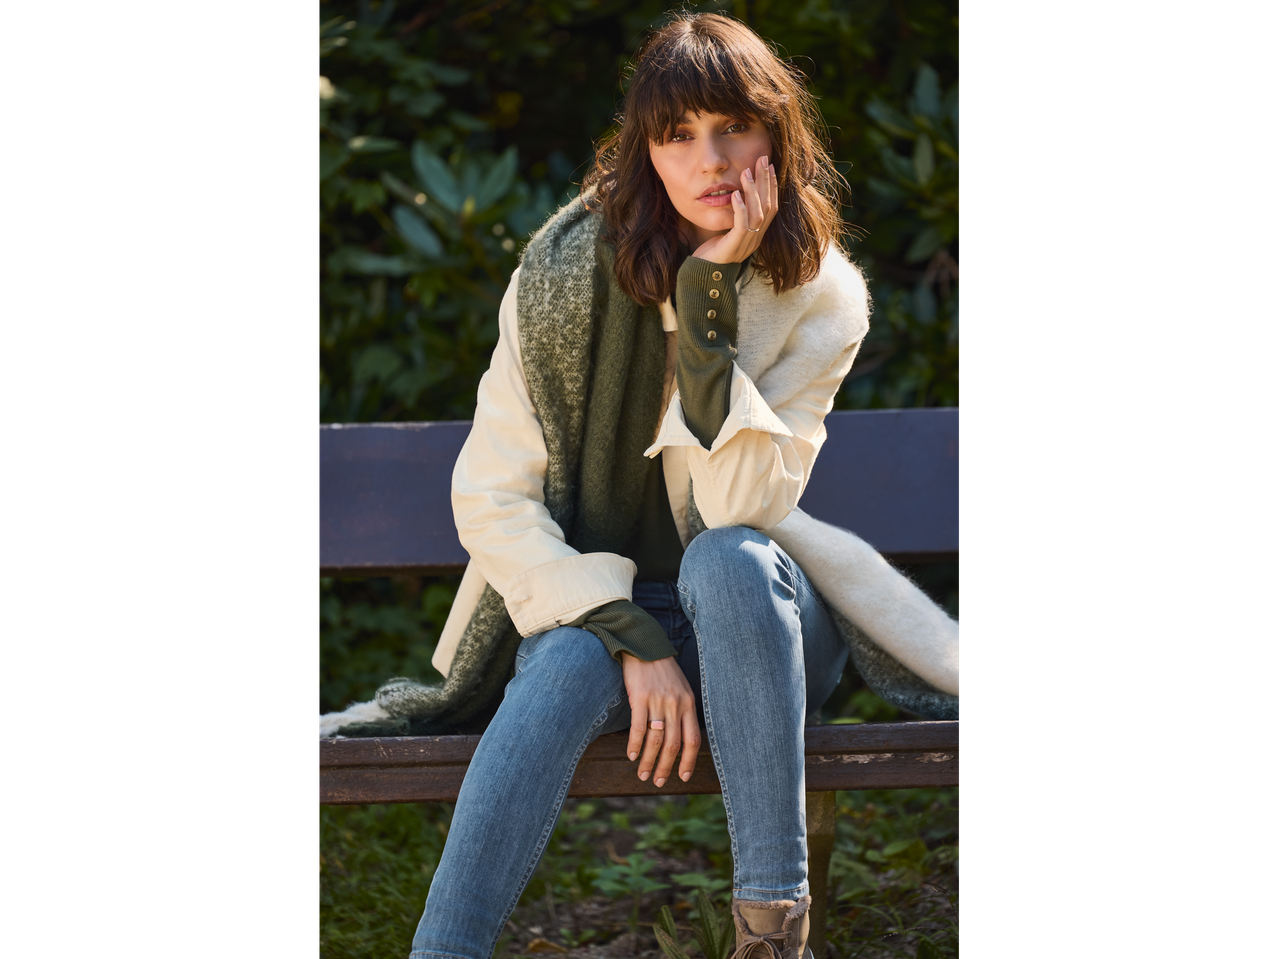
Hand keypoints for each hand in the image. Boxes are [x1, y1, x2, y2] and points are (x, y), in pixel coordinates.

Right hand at [621, 653, 700, 786]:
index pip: (692, 740)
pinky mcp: (640, 698)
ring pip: (655, 740)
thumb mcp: (681, 689)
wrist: (644, 646)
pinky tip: (631, 755)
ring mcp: (658, 701)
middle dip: (666, 768)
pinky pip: (638, 728)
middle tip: (658, 782)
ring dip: (648, 761)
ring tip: (643, 774)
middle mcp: (676, 705)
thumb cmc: (663, 670)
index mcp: (688, 704)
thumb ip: (683, 711)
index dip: (688, 761)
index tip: (682, 777)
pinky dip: (635, 745)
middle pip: (673, 745)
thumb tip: (680, 739)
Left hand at [692, 154, 777, 263]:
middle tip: (763, 160)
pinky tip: (734, 194)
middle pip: (768, 206)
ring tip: (747, 172)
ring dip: (753, 190)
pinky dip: (740, 208)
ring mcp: (746, 244)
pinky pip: (742, 225)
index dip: (772, 186)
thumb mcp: (727, 229)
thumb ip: (736, 215)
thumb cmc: (713, 251)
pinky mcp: (734, 248)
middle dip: (766, 181)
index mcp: (757, 234)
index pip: (771, 206)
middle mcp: (756, 239)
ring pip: (757, 214)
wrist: (702, 275)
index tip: (769, 166)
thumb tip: (737, 192)